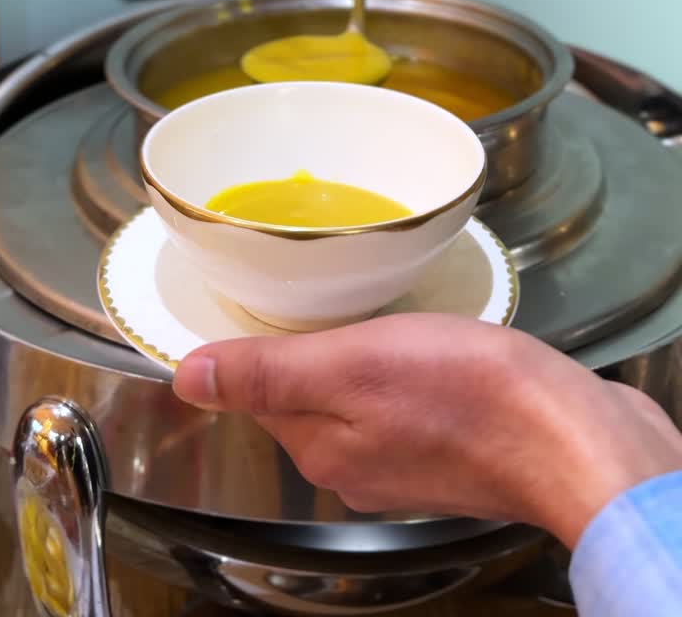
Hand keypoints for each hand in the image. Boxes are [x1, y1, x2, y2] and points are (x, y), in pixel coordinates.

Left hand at [174, 313, 681, 548]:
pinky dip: (399, 369)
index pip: (256, 389)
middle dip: (307, 342)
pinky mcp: (447, 448)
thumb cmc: (468, 395)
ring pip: (352, 396)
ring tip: (375, 310)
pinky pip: (399, 402)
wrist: (571, 434)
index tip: (262, 297)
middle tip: (323, 291)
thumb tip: (185, 377)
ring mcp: (403, 462)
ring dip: (355, 352)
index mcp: (319, 447)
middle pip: (302, 394)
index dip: (254, 339)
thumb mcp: (352, 364)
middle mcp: (353, 465)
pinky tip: (423, 344)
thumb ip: (268, 372)